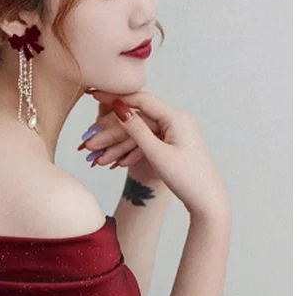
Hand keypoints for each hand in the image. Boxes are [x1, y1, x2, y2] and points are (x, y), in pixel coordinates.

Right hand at [85, 87, 230, 217]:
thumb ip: (137, 131)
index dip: (115, 97)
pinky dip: (132, 152)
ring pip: (140, 134)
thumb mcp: (158, 154)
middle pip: (137, 119)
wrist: (207, 200)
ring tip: (97, 158)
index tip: (95, 94)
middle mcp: (176, 120)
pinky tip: (117, 162)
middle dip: (110, 131)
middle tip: (89, 140)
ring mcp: (175, 132)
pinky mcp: (173, 144)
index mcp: (176, 118)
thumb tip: (120, 109)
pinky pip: (148, 143)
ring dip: (117, 146)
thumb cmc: (188, 179)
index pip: (140, 100)